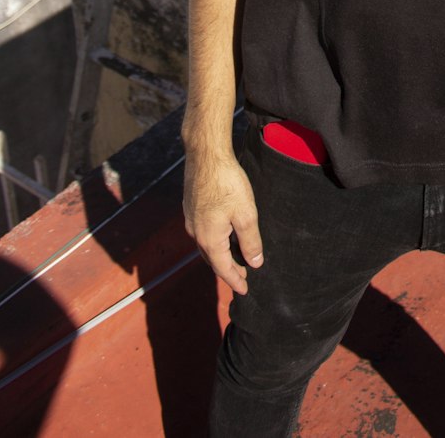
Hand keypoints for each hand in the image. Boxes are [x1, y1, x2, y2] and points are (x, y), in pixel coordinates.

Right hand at [183, 145, 262, 294]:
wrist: (206, 154)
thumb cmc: (227, 182)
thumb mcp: (246, 214)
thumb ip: (250, 241)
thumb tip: (255, 263)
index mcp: (209, 239)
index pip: (223, 268)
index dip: (235, 280)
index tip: (245, 290)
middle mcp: (196, 232)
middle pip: (212, 259)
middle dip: (227, 270)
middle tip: (242, 276)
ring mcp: (190, 219)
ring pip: (205, 246)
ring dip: (219, 255)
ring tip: (233, 258)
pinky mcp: (190, 206)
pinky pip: (202, 232)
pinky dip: (213, 240)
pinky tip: (221, 234)